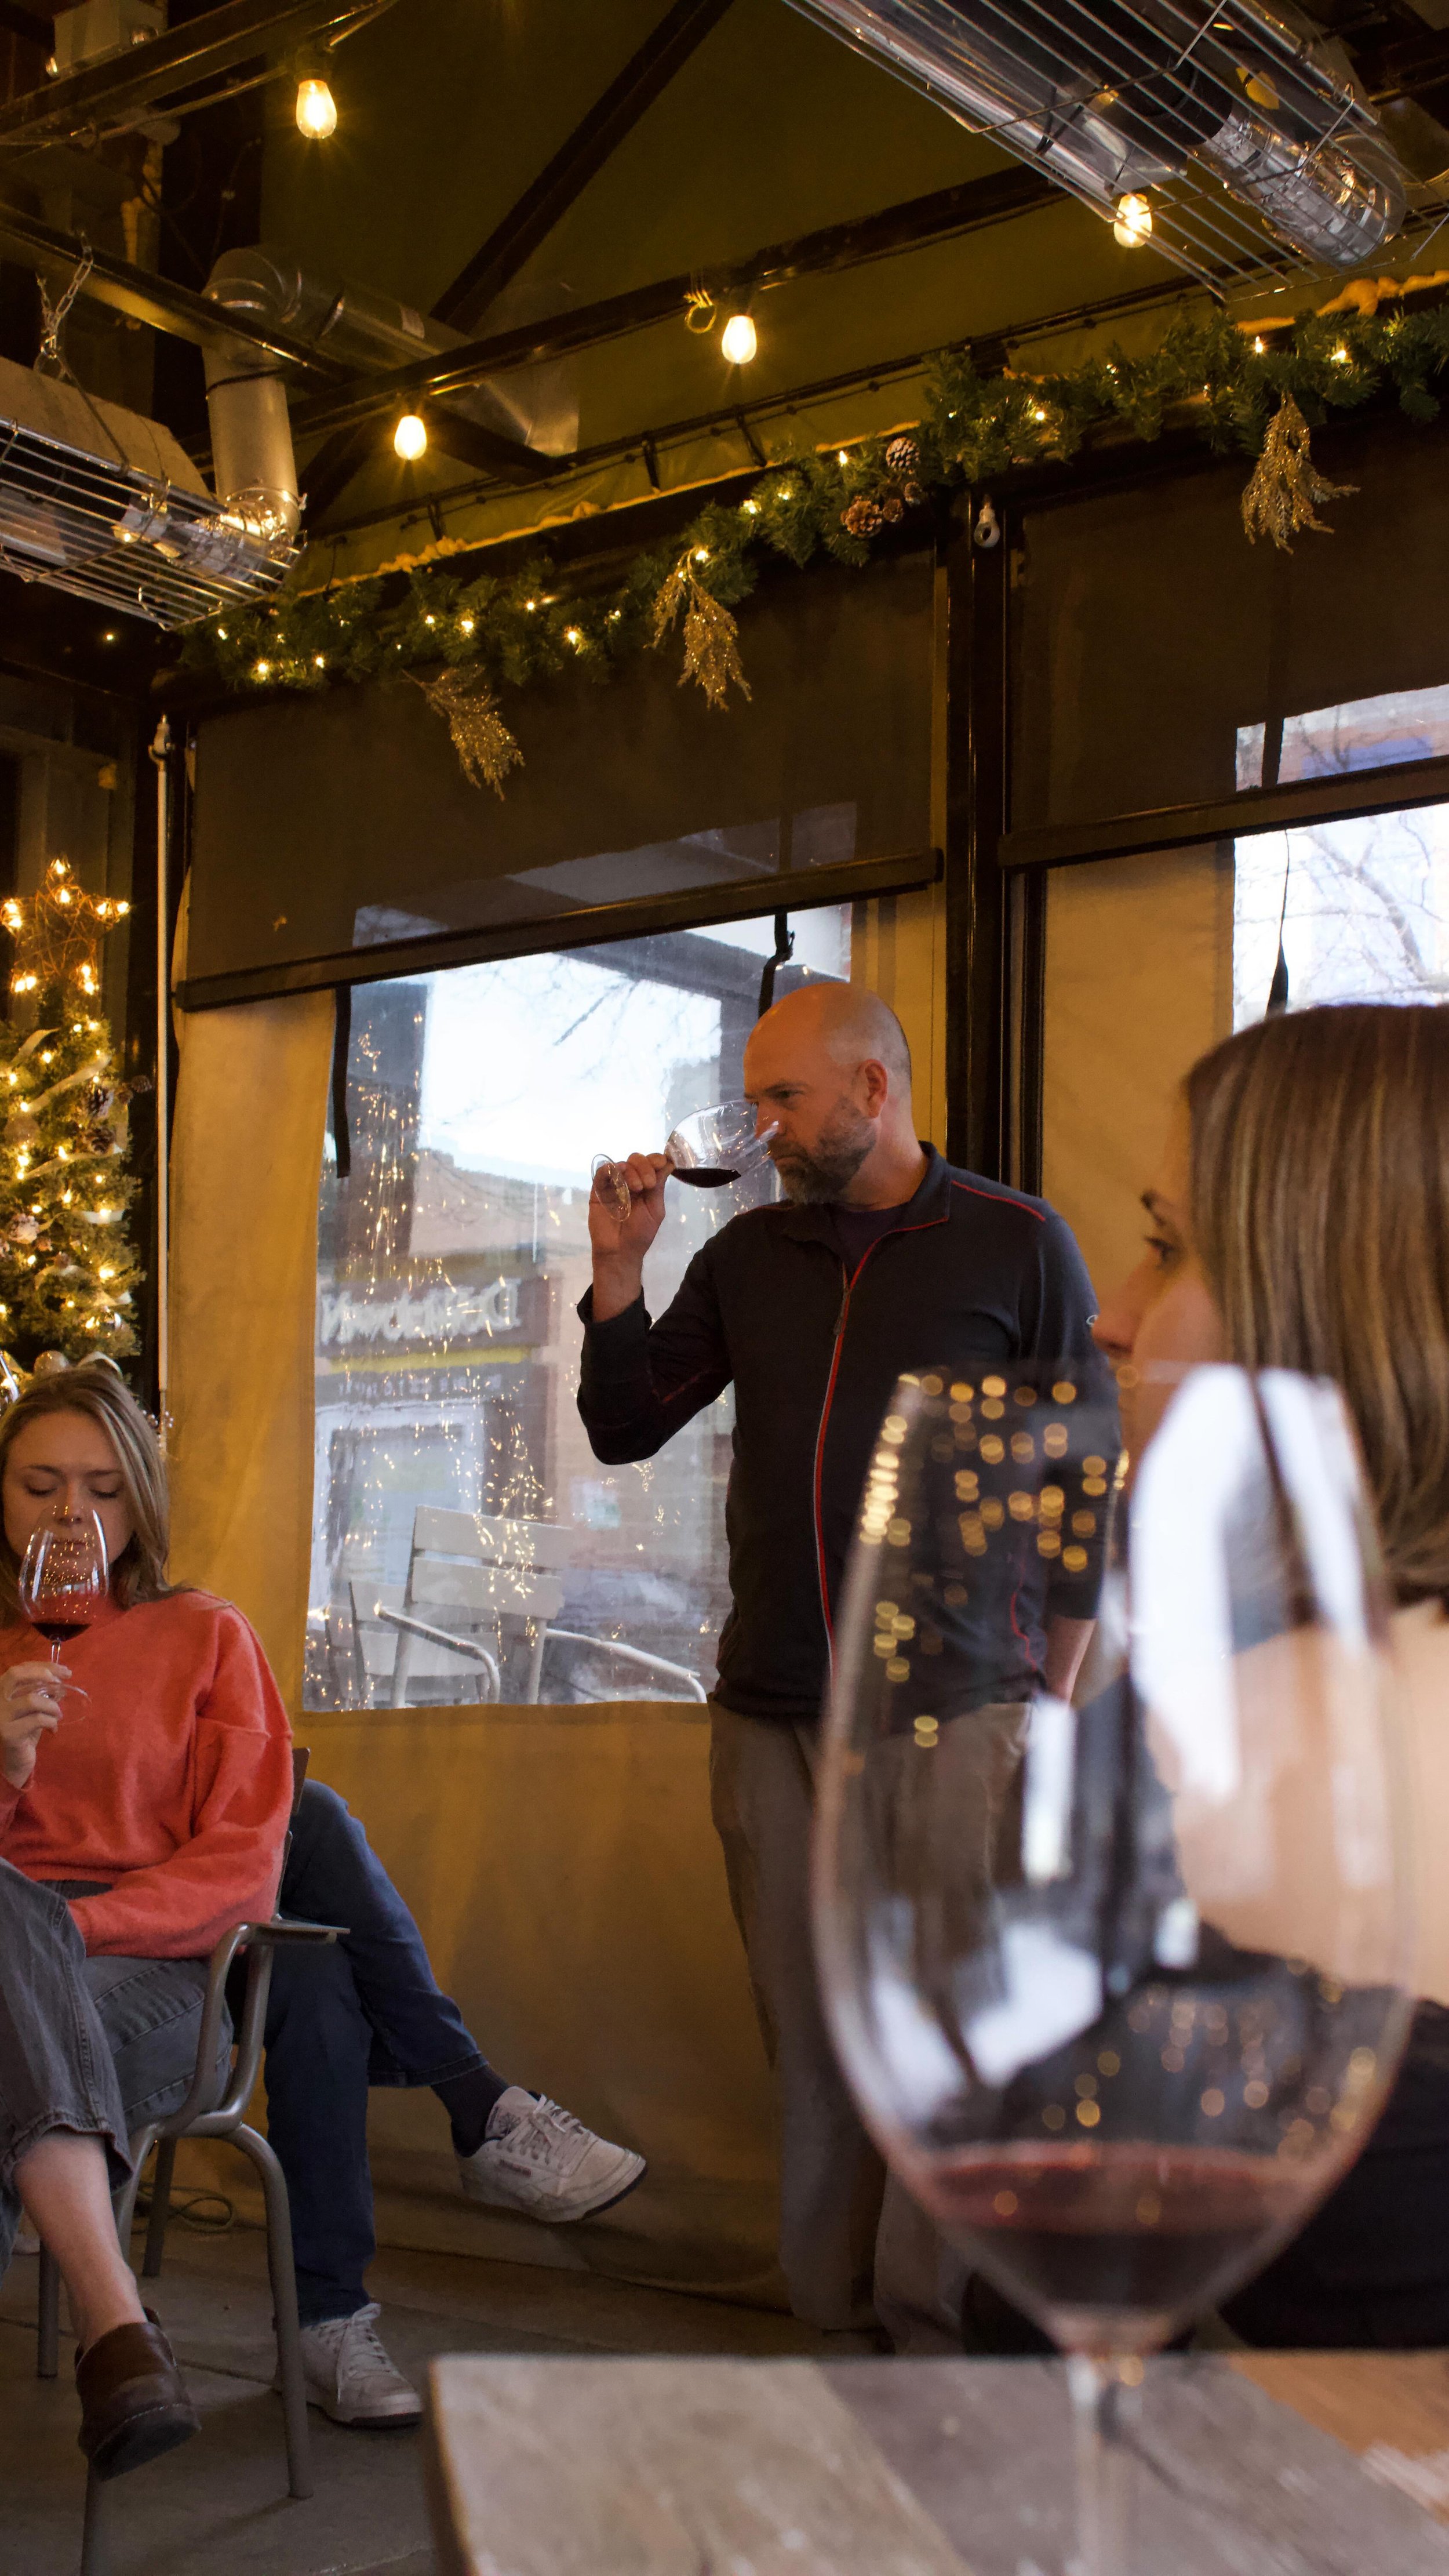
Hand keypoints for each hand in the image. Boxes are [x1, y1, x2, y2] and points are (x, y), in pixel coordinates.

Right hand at [0, 1659, 72, 1791]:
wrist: (15, 1762)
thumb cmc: (25, 1732)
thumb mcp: (34, 1709)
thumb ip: (43, 1694)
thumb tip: (60, 1682)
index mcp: (1, 1692)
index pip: (19, 1669)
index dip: (43, 1666)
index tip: (64, 1672)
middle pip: (16, 1675)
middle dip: (42, 1674)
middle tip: (61, 1684)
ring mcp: (0, 1717)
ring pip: (31, 1699)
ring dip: (52, 1705)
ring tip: (58, 1715)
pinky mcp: (8, 1733)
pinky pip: (37, 1720)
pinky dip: (51, 1722)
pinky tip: (53, 1730)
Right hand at [589, 1152, 670, 1319]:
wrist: (620, 1252)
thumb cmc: (639, 1235)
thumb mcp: (655, 1210)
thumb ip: (659, 1187)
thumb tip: (669, 1163)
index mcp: (645, 1185)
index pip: (650, 1163)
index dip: (656, 1159)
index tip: (661, 1163)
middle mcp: (629, 1182)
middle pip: (636, 1160)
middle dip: (645, 1167)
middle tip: (648, 1185)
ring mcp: (613, 1185)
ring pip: (622, 1163)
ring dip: (632, 1171)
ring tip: (637, 1189)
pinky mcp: (598, 1190)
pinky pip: (603, 1172)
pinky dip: (612, 1169)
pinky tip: (619, 1177)